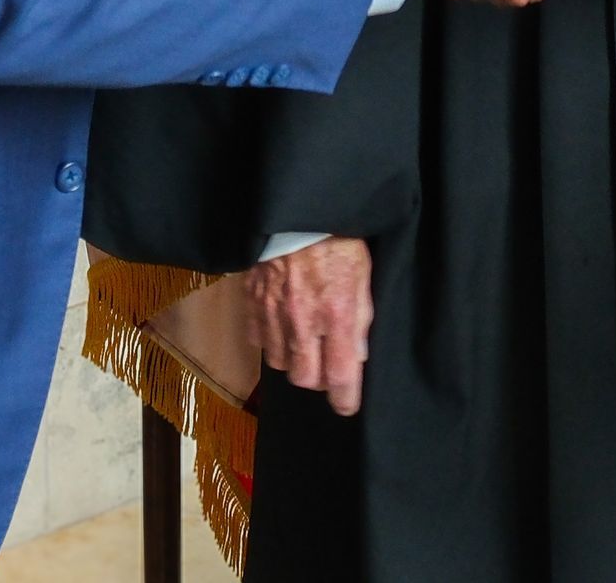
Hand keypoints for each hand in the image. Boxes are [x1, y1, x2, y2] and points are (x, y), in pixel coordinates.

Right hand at [246, 237, 373, 415]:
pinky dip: (271, 341)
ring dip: (295, 360)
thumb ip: (361, 318)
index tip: (347, 404)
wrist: (295, 210)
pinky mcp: (252, 303)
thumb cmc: (337, 238)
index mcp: (336, 313)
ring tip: (305, 342)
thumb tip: (358, 356)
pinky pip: (258, 341)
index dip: (345, 398)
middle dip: (319, 378)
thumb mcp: (363, 274)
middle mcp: (302, 320)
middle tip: (327, 363)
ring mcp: (272, 314)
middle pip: (306, 379)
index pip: (340, 376)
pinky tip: (282, 326)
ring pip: (281, 364)